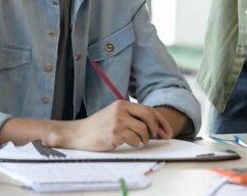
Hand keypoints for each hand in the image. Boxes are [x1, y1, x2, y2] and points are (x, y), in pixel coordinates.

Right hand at [58, 101, 172, 150]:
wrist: (79, 133)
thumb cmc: (99, 126)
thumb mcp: (115, 114)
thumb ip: (131, 116)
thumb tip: (154, 126)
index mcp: (123, 103)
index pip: (148, 109)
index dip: (160, 120)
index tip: (167, 130)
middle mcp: (121, 110)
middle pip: (148, 116)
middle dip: (158, 128)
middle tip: (160, 137)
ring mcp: (118, 121)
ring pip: (143, 130)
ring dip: (145, 138)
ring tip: (140, 141)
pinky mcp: (114, 134)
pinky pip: (134, 140)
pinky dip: (135, 143)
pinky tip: (129, 143)